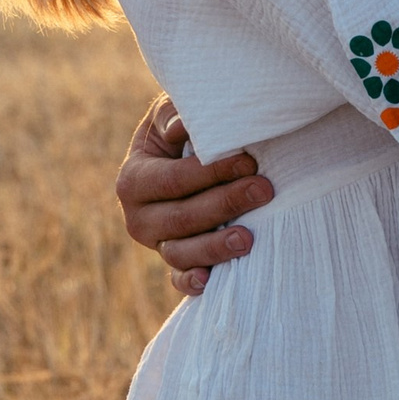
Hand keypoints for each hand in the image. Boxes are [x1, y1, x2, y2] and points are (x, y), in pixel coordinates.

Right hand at [114, 96, 272, 298]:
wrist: (182, 164)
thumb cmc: (182, 134)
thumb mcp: (170, 117)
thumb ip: (173, 116)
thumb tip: (182, 125)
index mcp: (134, 180)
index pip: (174, 179)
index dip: (211, 172)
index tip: (249, 161)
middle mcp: (138, 217)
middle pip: (181, 218)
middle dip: (225, 204)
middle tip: (265, 190)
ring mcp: (156, 244)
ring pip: (181, 253)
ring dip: (215, 247)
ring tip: (248, 238)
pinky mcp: (175, 264)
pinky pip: (179, 280)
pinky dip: (192, 283)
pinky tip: (212, 281)